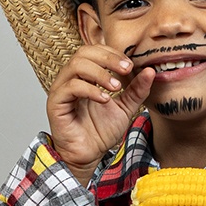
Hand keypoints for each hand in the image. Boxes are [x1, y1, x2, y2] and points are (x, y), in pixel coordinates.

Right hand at [45, 44, 154, 186]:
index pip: (95, 50)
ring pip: (76, 65)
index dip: (113, 53)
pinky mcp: (55, 103)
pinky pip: (70, 87)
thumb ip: (136, 90)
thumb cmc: (101, 131)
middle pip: (84, 52)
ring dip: (100, 73)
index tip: (130, 65)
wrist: (89, 154)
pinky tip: (104, 99)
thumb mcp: (125, 107)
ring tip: (116, 87)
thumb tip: (150, 71)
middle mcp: (71, 78)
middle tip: (126, 69)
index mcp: (85, 76)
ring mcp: (61, 89)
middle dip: (108, 58)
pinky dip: (90, 90)